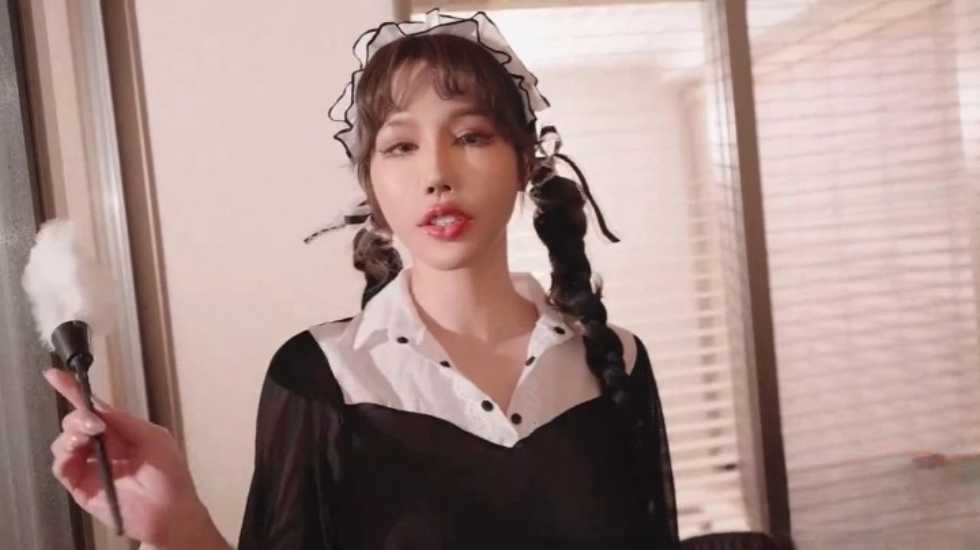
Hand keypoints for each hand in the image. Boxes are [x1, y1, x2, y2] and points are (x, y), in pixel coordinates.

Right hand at [45, 368, 225, 548]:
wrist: (169, 511)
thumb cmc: (169, 475)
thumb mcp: (153, 437)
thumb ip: (124, 421)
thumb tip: (98, 408)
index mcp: (120, 432)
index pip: (92, 409)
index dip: (74, 391)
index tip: (56, 375)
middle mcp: (102, 447)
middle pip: (75, 423)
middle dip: (78, 417)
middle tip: (94, 425)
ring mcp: (90, 466)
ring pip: (63, 442)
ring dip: (72, 435)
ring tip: (88, 439)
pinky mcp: (81, 486)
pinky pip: (62, 467)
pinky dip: (65, 455)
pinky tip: (79, 452)